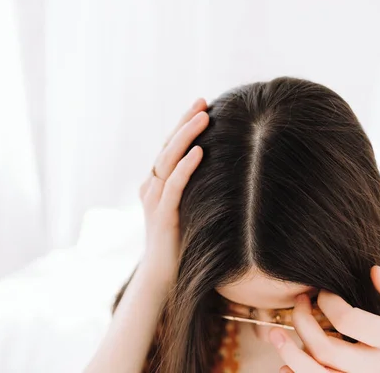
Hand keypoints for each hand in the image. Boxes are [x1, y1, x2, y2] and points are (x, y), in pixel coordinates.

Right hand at [138, 98, 208, 282]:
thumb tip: (228, 172)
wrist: (163, 277)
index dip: (184, 124)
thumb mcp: (189, 210)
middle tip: (203, 101)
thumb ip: (197, 190)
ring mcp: (154, 200)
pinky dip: (185, 166)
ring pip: (168, 159)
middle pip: (167, 146)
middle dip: (185, 121)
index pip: (170, 146)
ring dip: (186, 136)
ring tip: (203, 116)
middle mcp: (151, 187)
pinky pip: (173, 185)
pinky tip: (200, 151)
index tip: (203, 105)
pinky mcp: (163, 215)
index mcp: (156, 183)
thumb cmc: (181, 244)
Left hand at [269, 266, 379, 372]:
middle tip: (298, 302)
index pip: (349, 320)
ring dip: (291, 354)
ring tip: (273, 334)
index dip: (329, 302)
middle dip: (303, 322)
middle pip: (327, 348)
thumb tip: (374, 270)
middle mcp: (379, 369)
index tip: (323, 292)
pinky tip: (285, 366)